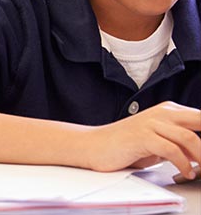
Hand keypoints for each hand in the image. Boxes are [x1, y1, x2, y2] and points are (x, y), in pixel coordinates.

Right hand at [77, 102, 200, 176]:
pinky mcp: (141, 136)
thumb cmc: (124, 145)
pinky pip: (171, 149)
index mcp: (168, 110)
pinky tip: (185, 172)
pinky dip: (183, 164)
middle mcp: (161, 113)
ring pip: (188, 137)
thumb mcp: (158, 144)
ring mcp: (150, 123)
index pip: (200, 118)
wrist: (93, 146)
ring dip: (200, 157)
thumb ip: (180, 146)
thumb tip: (199, 155)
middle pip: (199, 120)